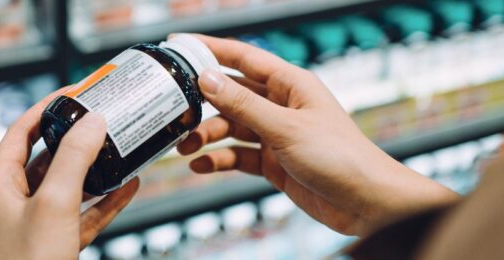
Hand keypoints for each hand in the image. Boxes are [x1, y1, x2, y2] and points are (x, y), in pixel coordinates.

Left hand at [0, 89, 138, 258]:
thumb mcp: (54, 203)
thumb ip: (74, 160)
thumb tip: (93, 122)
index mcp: (1, 186)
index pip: (19, 133)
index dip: (45, 110)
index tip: (72, 94)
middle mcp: (17, 201)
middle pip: (48, 157)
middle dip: (77, 138)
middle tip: (101, 118)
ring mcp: (40, 222)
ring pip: (71, 185)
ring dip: (97, 168)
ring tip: (121, 147)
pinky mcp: (61, 241)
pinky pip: (87, 212)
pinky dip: (108, 199)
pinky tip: (130, 185)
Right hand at [178, 35, 459, 235]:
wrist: (365, 203)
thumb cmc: (341, 157)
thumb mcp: (285, 128)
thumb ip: (244, 105)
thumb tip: (207, 79)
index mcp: (291, 84)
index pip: (244, 58)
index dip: (211, 50)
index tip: (181, 47)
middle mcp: (282, 106)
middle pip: (232, 95)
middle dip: (204, 104)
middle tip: (177, 112)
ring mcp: (276, 134)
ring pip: (232, 128)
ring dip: (208, 136)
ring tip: (186, 146)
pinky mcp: (273, 162)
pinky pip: (238, 156)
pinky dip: (220, 159)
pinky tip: (202, 165)